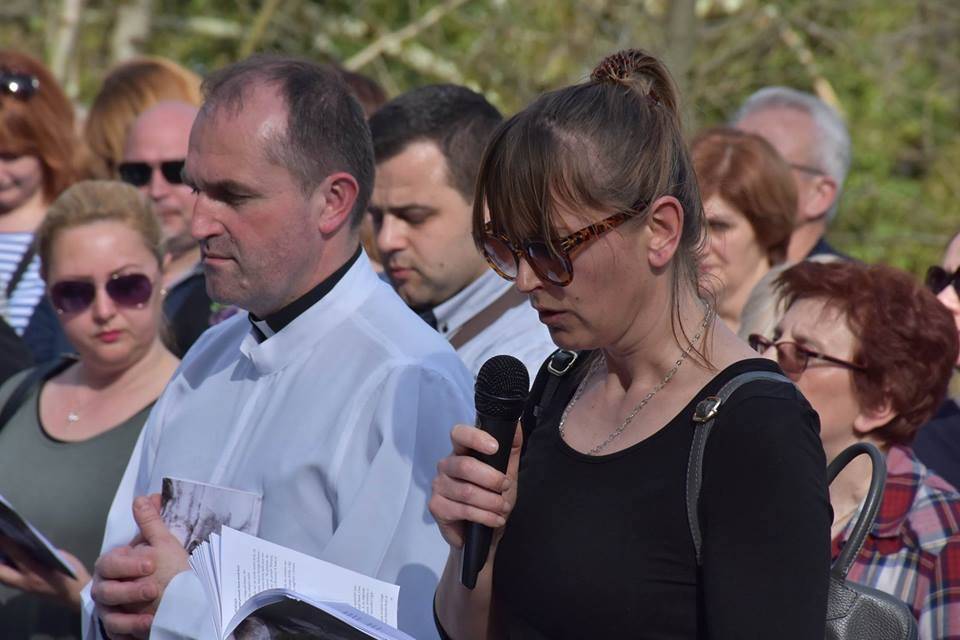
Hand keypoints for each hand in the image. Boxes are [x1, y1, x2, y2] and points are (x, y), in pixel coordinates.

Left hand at [0, 537, 90, 609]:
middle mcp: (26, 581)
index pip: (16, 554)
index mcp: (36, 570)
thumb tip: (32, 545)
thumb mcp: (61, 557)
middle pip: (0, 572)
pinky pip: (10, 582)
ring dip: (0, 567)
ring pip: (3, 579)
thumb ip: (44, 552)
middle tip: (0, 546)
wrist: (78, 595)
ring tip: (2, 554)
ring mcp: (25, 589)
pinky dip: (7, 573)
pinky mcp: (26, 592)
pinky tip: (10, 564)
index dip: (6, 543)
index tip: (1, 534)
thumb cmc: (73, 574)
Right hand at [92, 494, 188, 638]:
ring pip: (109, 612)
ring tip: (153, 607)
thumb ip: (152, 522)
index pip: (111, 562)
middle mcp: (108, 587)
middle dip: (129, 588)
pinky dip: (130, 629)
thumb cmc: (170, 569)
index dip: (129, 563)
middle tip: (153, 588)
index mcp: (116, 565)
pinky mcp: (118, 628)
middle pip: (105, 589)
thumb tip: (146, 497)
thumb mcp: (164, 544)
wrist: (180, 599)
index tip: (152, 563)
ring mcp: (111, 609)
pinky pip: (116, 631)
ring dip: (131, 611)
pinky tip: (148, 624)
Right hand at [429, 423, 521, 548]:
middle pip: (465, 465)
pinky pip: (462, 510)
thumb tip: (516, 424)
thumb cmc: (493, 497)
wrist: (484, 534)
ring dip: (491, 501)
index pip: (459, 434)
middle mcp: (446, 465)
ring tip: (502, 508)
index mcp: (461, 452)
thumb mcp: (507, 471)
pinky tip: (494, 519)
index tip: (494, 447)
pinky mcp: (436, 506)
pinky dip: (484, 516)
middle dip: (492, 479)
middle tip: (506, 487)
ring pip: (466, 491)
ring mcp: (438, 486)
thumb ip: (511, 448)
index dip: (475, 438)